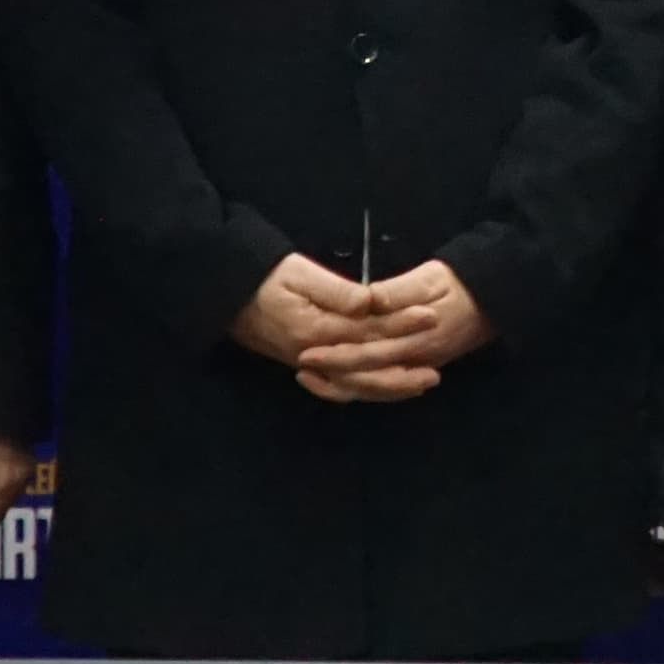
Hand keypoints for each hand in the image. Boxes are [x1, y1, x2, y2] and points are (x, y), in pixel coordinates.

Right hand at [231, 253, 432, 400]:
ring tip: (422, 384)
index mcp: (317, 329)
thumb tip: (370, 302)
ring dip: (390, 386)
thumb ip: (335, 290)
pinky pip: (340, 386)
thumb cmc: (263, 277)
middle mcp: (316, 354)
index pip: (369, 330)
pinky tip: (385, 388)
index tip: (431, 316)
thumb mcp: (298, 273)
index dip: (402, 324)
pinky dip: (365, 390)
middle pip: (367, 367)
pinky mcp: (307, 365)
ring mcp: (311, 363)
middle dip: (404, 366)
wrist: (225, 294)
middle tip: (438, 369)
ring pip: (356, 384)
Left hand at [300, 260, 490, 405]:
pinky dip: (362, 387)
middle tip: (301, 368)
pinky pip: (386, 385)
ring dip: (342, 386)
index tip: (307, 353)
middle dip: (332, 374)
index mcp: (414, 338)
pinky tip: (341, 382)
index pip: (368, 352)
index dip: (336, 355)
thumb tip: (370, 300)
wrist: (494, 300)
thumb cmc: (459, 283)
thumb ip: (398, 291)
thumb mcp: (431, 277)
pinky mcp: (418, 367)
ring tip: (312, 379)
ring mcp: (417, 367)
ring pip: (375, 387)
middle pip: (367, 376)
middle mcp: (415, 360)